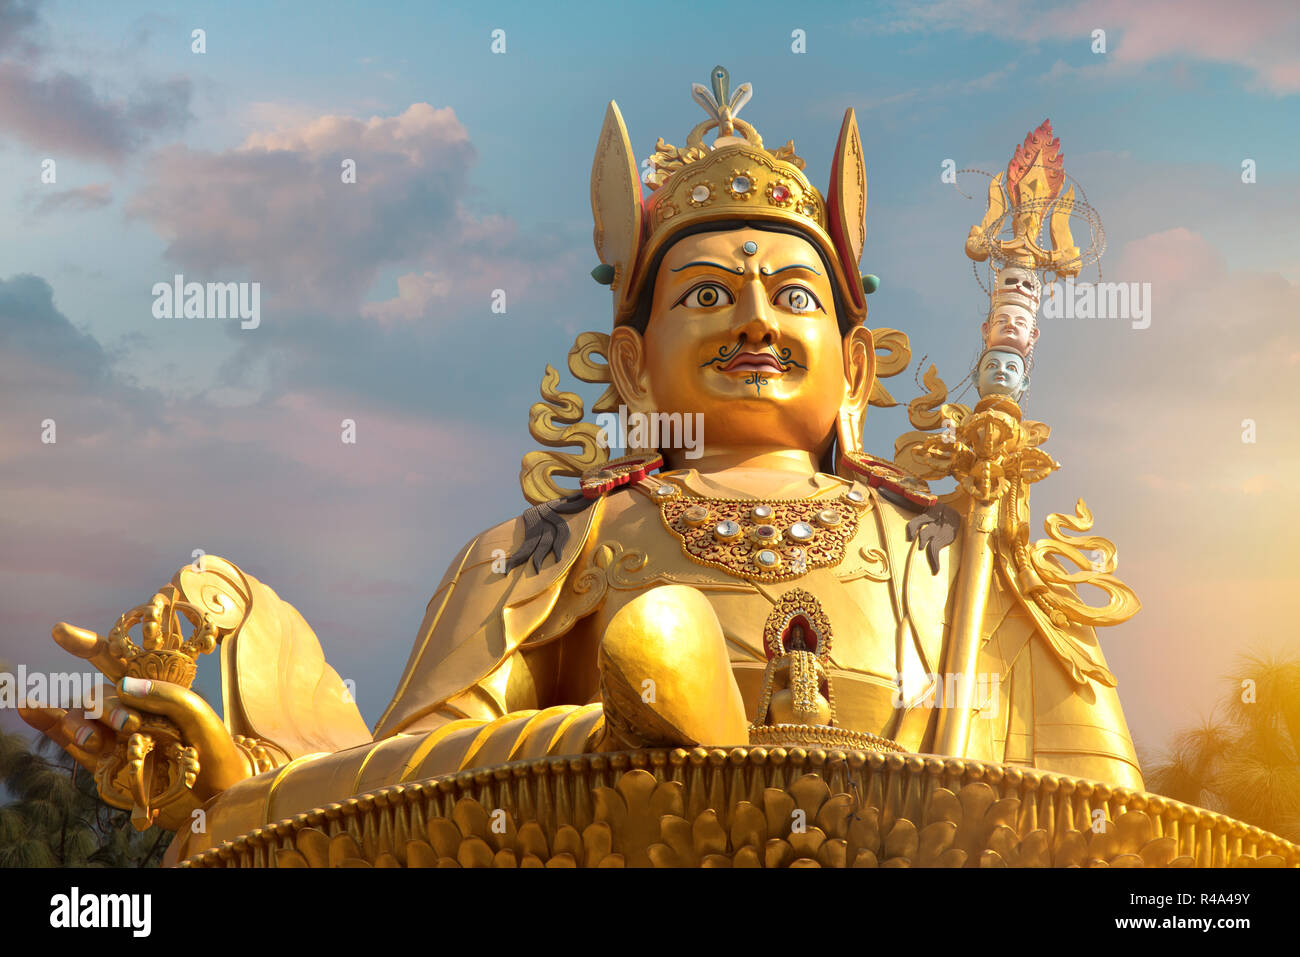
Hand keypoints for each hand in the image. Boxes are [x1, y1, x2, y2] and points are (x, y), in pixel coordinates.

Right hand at [19, 621, 252, 800]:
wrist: (215, 797)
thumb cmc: (213, 751)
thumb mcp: (200, 716)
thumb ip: (167, 696)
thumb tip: (123, 686)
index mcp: (152, 690)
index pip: (119, 662)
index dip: (89, 645)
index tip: (60, 632)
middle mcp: (128, 709)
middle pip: (100, 695)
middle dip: (107, 707)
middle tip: (131, 726)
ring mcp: (113, 736)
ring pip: (80, 718)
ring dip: (79, 724)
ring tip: (95, 742)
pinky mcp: (102, 763)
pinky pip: (67, 741)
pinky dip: (46, 723)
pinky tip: (27, 707)